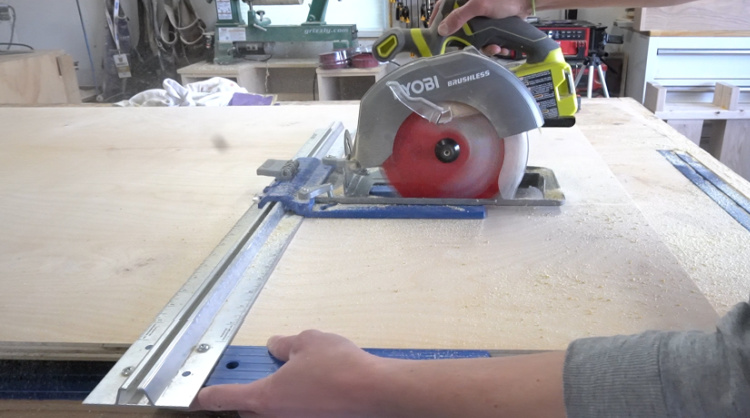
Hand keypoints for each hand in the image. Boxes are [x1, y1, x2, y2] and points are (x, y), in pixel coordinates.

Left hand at [192, 330, 382, 416]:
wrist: (375, 393)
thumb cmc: (341, 368)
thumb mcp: (307, 341)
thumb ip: (285, 344)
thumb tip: (276, 346)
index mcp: (265, 397)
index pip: (222, 397)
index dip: (204, 395)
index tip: (194, 396)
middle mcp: (275, 417)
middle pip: (247, 409)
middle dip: (245, 393)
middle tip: (252, 375)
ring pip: (272, 413)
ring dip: (274, 397)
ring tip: (291, 375)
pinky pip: (294, 413)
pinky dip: (295, 401)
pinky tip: (312, 385)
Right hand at [429, 0, 525, 55]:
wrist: (526, 2)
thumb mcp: (479, 5)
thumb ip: (459, 16)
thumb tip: (442, 30)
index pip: (441, 10)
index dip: (437, 24)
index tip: (435, 38)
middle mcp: (467, 9)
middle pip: (458, 29)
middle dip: (467, 42)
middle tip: (472, 49)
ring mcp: (478, 19)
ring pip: (473, 37)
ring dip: (484, 47)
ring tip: (495, 49)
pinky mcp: (488, 27)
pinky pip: (485, 40)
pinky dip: (493, 46)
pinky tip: (501, 47)